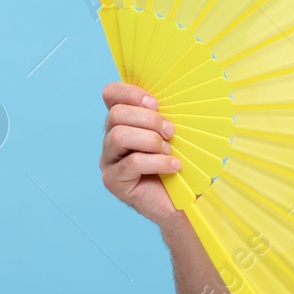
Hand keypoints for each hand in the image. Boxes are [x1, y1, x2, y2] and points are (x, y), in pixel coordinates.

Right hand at [100, 81, 181, 227]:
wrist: (183, 201)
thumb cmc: (181, 163)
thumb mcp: (179, 134)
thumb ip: (171, 114)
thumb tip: (185, 93)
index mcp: (124, 121)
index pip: (111, 94)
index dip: (130, 92)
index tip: (156, 103)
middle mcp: (111, 138)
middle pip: (116, 114)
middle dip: (149, 120)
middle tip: (172, 132)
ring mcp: (109, 160)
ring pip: (119, 136)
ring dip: (151, 141)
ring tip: (169, 151)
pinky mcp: (113, 180)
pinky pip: (132, 162)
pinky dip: (158, 162)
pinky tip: (174, 167)